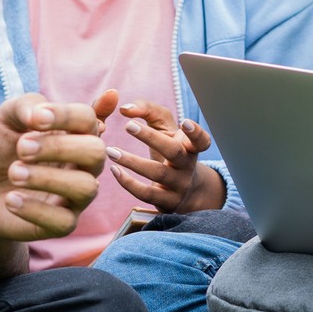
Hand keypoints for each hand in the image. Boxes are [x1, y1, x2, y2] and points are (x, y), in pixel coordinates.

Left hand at [0, 93, 108, 240]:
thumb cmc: (2, 150)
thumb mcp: (7, 119)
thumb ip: (27, 106)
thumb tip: (43, 113)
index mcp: (77, 133)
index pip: (88, 119)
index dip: (65, 116)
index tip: (36, 118)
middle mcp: (85, 164)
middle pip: (96, 152)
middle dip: (59, 147)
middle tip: (21, 148)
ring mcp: (77, 195)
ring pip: (85, 187)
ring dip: (46, 178)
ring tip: (13, 173)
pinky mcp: (64, 224)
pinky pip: (64, 221)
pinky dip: (35, 209)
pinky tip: (10, 199)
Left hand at [108, 101, 224, 212]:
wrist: (182, 191)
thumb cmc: (168, 152)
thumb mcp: (165, 129)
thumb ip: (148, 111)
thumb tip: (125, 109)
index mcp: (190, 148)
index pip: (201, 140)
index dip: (196, 132)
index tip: (185, 122)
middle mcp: (188, 166)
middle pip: (174, 152)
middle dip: (151, 138)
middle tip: (129, 125)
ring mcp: (179, 186)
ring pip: (158, 173)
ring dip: (132, 161)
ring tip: (111, 151)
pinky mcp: (167, 202)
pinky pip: (147, 194)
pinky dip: (128, 183)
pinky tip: (114, 170)